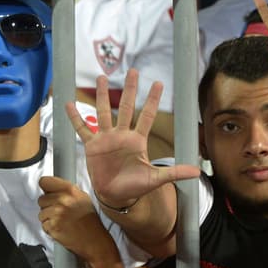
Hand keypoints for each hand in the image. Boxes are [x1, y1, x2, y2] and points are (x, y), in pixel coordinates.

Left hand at [37, 176, 117, 263]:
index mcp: (70, 190)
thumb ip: (66, 191)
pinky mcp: (52, 226)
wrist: (93, 240)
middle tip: (60, 212)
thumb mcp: (83, 198)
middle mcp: (62, 200)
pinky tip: (60, 228)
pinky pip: (44, 225)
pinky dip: (50, 228)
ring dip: (48, 218)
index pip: (45, 181)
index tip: (48, 193)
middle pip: (41, 199)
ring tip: (61, 221)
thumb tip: (51, 188)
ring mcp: (57, 214)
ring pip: (41, 213)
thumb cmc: (89, 221)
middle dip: (48, 206)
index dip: (46, 188)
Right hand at [65, 69, 200, 208]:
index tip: (159, 83)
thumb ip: (175, 173)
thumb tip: (198, 172)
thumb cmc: (136, 186)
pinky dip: (75, 117)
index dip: (152, 100)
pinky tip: (69, 104)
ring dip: (102, 96)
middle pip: (126, 107)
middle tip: (133, 71)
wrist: (115, 196)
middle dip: (129, 90)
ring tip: (102, 78)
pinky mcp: (92, 145)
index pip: (147, 116)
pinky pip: (82, 128)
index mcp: (137, 140)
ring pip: (104, 112)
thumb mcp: (156, 179)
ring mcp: (106, 138)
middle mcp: (122, 135)